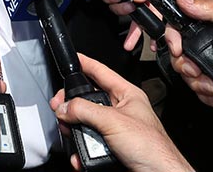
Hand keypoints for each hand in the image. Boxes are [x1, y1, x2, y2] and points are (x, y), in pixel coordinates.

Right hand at [50, 54, 192, 171]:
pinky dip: (81, 148)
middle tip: (60, 108)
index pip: (102, 72)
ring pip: (87, 122)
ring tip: (68, 132)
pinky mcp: (111, 147)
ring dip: (75, 129)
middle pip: (89, 99)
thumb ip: (86, 110)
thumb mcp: (113, 121)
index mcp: (127, 95)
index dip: (86, 63)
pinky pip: (90, 142)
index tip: (72, 59)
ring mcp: (116, 129)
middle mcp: (121, 110)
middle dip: (72, 104)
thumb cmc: (152, 147)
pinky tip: (79, 153)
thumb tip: (65, 106)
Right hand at [165, 0, 212, 122]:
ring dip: (196, 83)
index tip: (177, 49)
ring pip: (188, 75)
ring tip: (212, 87)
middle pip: (180, 55)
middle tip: (195, 72)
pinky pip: (200, 92)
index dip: (172, 38)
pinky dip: (205, 95)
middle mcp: (209, 45)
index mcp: (212, 26)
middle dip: (184, 66)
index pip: (180, 28)